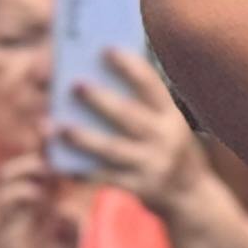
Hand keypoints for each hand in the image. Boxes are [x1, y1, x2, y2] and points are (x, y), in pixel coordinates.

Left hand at [55, 49, 210, 217]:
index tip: (106, 49)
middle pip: (128, 115)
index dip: (129, 65)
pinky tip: (60, 162)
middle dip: (100, 99)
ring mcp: (152, 164)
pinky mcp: (139, 187)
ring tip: (56, 126)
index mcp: (171, 116)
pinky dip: (81, 170)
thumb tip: (98, 83)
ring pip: (111, 148)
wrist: (191, 198)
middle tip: (74, 84)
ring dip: (82, 136)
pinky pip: (104, 177)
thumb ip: (144, 108)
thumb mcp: (169, 125)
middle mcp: (165, 138)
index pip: (151, 84)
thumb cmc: (169, 151)